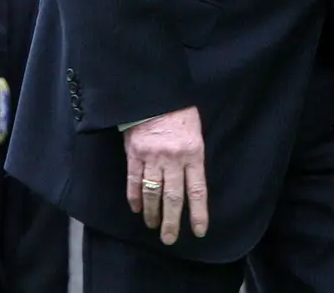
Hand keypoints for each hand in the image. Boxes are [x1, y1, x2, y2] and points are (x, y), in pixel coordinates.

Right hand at [124, 107, 207, 244]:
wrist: (155, 93)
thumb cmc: (180, 111)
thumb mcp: (195, 132)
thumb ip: (193, 156)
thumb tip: (190, 182)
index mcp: (193, 152)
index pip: (197, 190)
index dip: (198, 213)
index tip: (199, 231)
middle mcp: (173, 158)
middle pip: (173, 198)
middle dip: (172, 222)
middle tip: (170, 239)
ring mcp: (152, 157)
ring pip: (152, 193)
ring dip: (152, 213)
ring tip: (153, 226)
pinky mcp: (135, 154)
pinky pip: (134, 181)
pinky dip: (134, 197)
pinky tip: (136, 208)